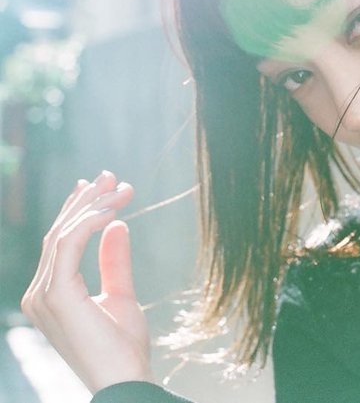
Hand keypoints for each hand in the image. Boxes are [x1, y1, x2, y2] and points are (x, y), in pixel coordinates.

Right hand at [21, 171, 155, 392]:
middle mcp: (38, 293)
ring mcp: (42, 295)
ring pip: (63, 234)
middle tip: (112, 175)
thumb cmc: (123, 347)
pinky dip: (89, 223)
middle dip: (87, 200)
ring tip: (120, 187)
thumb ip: (115, 261)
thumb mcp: (120, 295)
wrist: (125, 380)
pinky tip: (112, 210)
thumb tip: (117, 225)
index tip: (101, 184)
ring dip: (93, 205)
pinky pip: (69, 245)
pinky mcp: (56, 295)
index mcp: (50, 294)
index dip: (78, 209)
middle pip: (59, 233)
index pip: (59, 242)